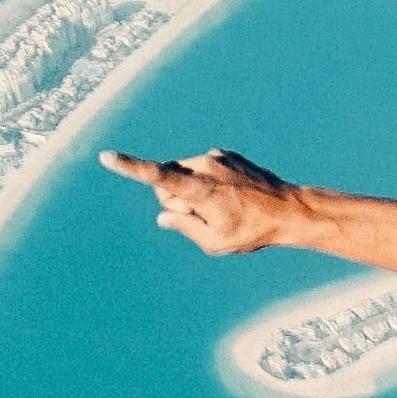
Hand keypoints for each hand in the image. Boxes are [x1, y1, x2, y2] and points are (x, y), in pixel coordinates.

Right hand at [97, 146, 310, 257]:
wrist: (290, 210)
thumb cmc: (253, 232)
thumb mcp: (215, 243)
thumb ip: (184, 228)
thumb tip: (163, 217)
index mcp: (201, 190)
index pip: (157, 177)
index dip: (130, 168)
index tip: (107, 156)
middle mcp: (206, 167)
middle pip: (168, 182)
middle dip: (174, 199)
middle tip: (204, 217)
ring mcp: (217, 158)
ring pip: (184, 173)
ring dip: (191, 190)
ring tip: (223, 206)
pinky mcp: (226, 154)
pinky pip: (202, 168)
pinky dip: (207, 181)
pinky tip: (231, 195)